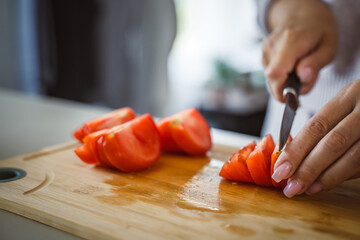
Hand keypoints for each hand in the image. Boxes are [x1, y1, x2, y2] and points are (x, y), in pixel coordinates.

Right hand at [262, 0, 337, 100]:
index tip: (291, 100)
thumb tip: (302, 77)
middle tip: (304, 83)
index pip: (276, 74)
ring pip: (270, 78)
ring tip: (300, 70)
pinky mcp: (263, 53)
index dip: (280, 92)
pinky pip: (270, 73)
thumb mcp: (328, 47)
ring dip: (285, 81)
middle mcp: (273, 45)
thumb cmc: (318, 32)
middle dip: (286, 88)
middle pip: (271, 79)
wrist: (302, 14)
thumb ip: (315, 64)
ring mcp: (265, 49)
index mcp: (290, 41)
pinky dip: (281, 75)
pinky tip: (291, 66)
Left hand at [272, 79, 359, 196]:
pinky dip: (345, 176)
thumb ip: (322, 126)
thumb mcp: (345, 105)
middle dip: (308, 168)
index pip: (316, 126)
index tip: (279, 169)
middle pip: (333, 143)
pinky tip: (326, 184)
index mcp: (350, 95)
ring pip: (353, 156)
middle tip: (290, 187)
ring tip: (306, 189)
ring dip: (326, 177)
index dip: (296, 150)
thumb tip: (289, 154)